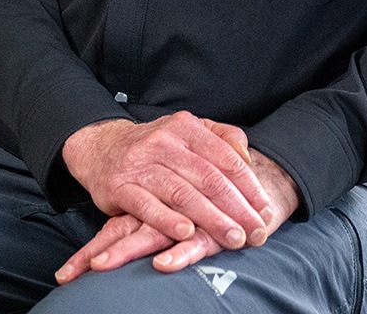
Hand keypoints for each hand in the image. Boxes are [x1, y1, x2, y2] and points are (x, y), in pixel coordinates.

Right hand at [57, 145, 300, 281]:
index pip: (225, 158)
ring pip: (182, 193)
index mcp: (186, 128)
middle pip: (208, 178)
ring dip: (211, 218)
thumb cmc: (155, 146)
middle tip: (256, 232)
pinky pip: (146, 205)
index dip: (249, 186)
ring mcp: (140, 164)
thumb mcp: (188, 131)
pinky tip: (186, 233)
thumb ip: (222, 138)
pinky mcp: (120, 186)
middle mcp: (164, 142)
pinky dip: (167, 220)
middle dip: (237, 208)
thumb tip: (248, 158)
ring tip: (233, 237)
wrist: (101, 147)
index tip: (265, 210)